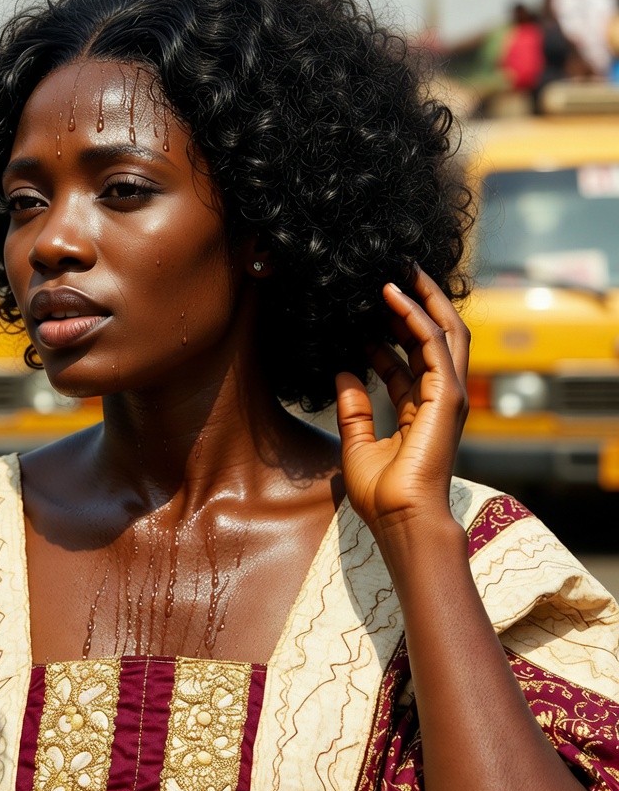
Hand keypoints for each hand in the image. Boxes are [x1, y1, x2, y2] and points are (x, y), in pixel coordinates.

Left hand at [335, 266, 469, 534]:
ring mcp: (448, 396)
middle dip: (416, 304)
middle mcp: (438, 398)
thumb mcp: (357, 443)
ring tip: (398, 270)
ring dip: (423, 298)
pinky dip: (416, 316)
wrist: (399, 520)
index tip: (363, 312)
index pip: (408, 360)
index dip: (388, 333)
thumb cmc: (381, 494)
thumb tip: (341, 372)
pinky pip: (434, 344)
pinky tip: (393, 296)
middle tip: (392, 274)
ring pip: (445, 331)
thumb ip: (352, 409)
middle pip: (434, 337)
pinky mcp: (448, 397)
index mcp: (419, 409)